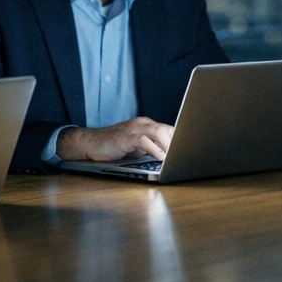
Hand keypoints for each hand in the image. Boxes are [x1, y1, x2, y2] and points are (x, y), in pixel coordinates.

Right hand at [57, 117, 174, 161]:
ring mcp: (134, 128)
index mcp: (147, 125)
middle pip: (168, 129)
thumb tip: (170, 158)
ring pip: (158, 131)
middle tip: (184, 157)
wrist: (91, 143)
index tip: (189, 152)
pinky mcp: (126, 136)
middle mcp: (143, 123)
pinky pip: (144, 140)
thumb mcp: (138, 148)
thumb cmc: (115, 147)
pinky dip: (154, 148)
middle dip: (178, 143)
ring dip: (169, 145)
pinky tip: (159, 157)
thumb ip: (153, 148)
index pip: (170, 129)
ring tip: (174, 158)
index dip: (180, 141)